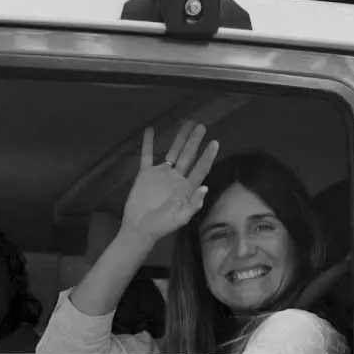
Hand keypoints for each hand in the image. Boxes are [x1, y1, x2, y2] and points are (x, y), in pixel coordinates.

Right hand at [120, 124, 219, 244]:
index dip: (208, 157)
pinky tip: (150, 130)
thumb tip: (205, 188)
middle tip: (201, 126)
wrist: (139, 229)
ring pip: (172, 152)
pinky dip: (148, 143)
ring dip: (179, 139)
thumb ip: (193, 205)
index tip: (214, 143)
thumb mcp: (180, 219)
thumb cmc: (161, 226)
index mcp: (187, 188)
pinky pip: (147, 156)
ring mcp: (161, 175)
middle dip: (194, 141)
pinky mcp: (146, 174)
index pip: (200, 169)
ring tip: (186, 124)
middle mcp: (176, 178)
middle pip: (188, 156)